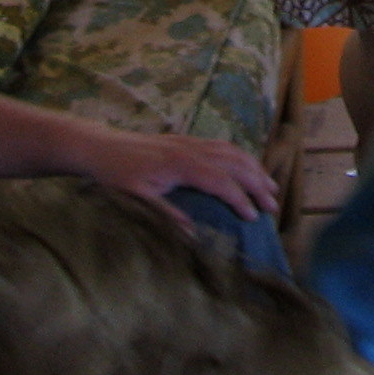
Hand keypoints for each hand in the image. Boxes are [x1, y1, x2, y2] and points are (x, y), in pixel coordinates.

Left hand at [69, 122, 280, 225]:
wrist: (101, 147)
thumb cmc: (116, 176)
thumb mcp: (137, 200)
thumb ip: (167, 214)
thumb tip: (194, 234)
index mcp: (181, 165)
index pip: (221, 181)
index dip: (240, 199)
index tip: (254, 218)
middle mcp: (192, 149)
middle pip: (235, 163)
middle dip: (257, 183)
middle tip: (273, 205)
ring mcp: (191, 142)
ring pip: (233, 151)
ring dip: (254, 168)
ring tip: (270, 186)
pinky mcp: (187, 140)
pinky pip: (223, 145)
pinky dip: (241, 156)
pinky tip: (247, 167)